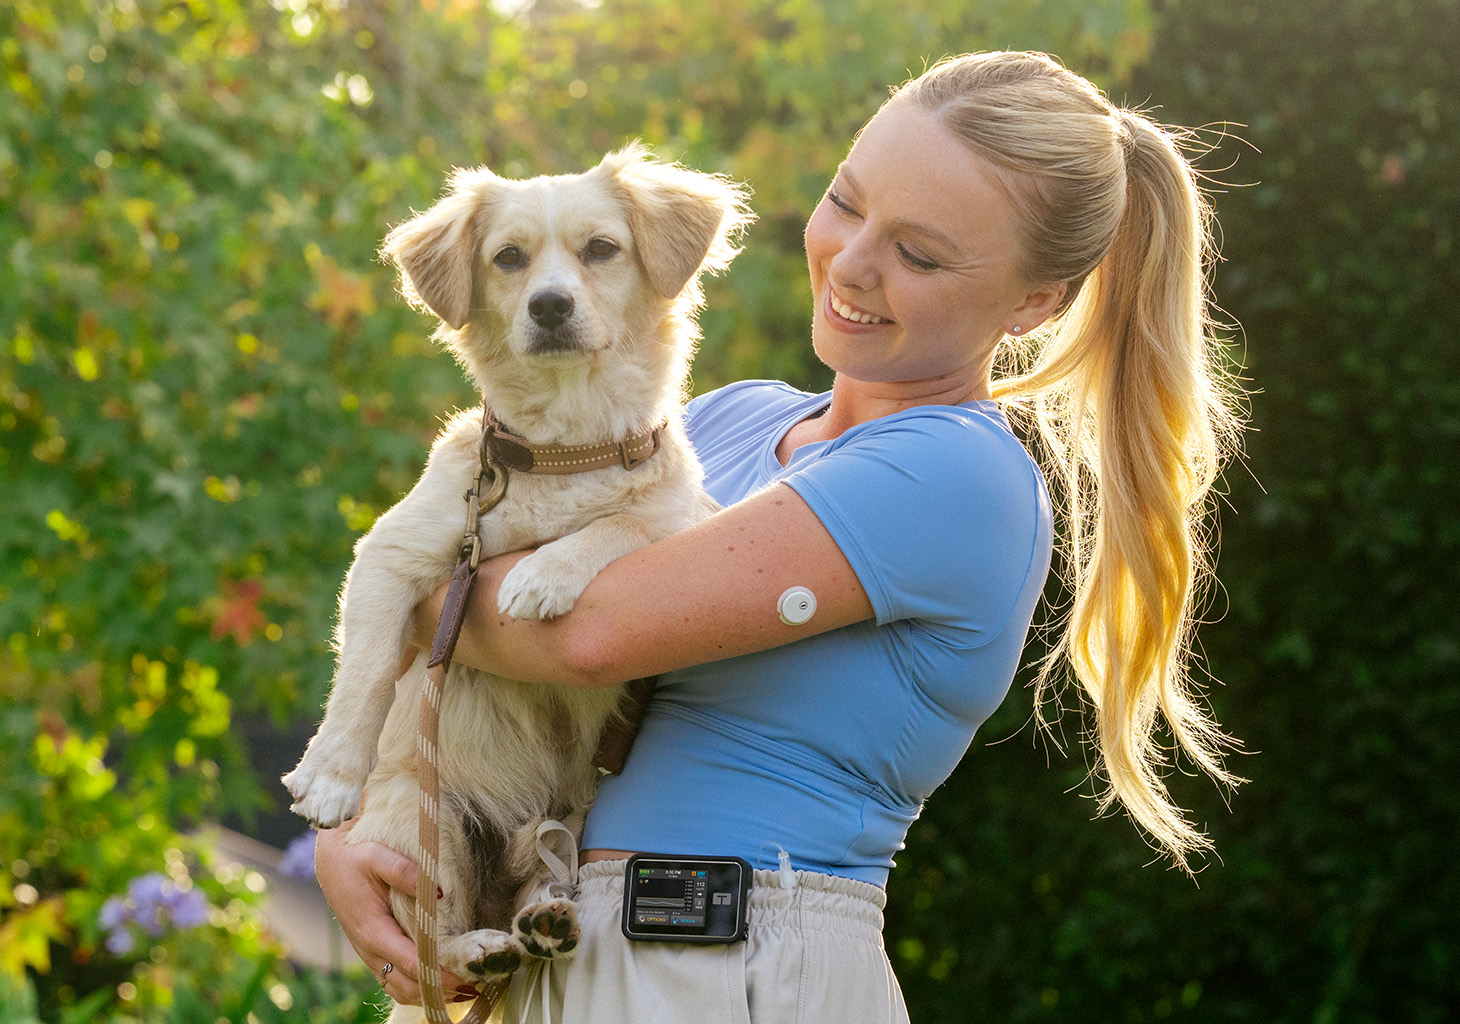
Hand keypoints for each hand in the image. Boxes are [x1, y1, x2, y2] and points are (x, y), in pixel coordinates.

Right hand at [314, 819, 477, 1004]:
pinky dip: (419, 987)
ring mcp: (371, 955)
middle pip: (408, 987)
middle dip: (440, 991)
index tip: (467, 977)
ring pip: (401, 990)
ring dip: (431, 993)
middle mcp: (370, 950)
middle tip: (475, 984)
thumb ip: (404, 872)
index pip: (411, 964)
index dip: (439, 976)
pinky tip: (443, 980)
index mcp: (373, 931)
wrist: (332, 861)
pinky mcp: (375, 952)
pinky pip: (396, 981)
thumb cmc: (355, 857)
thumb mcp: (377, 856)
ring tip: (465, 987)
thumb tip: (438, 892)